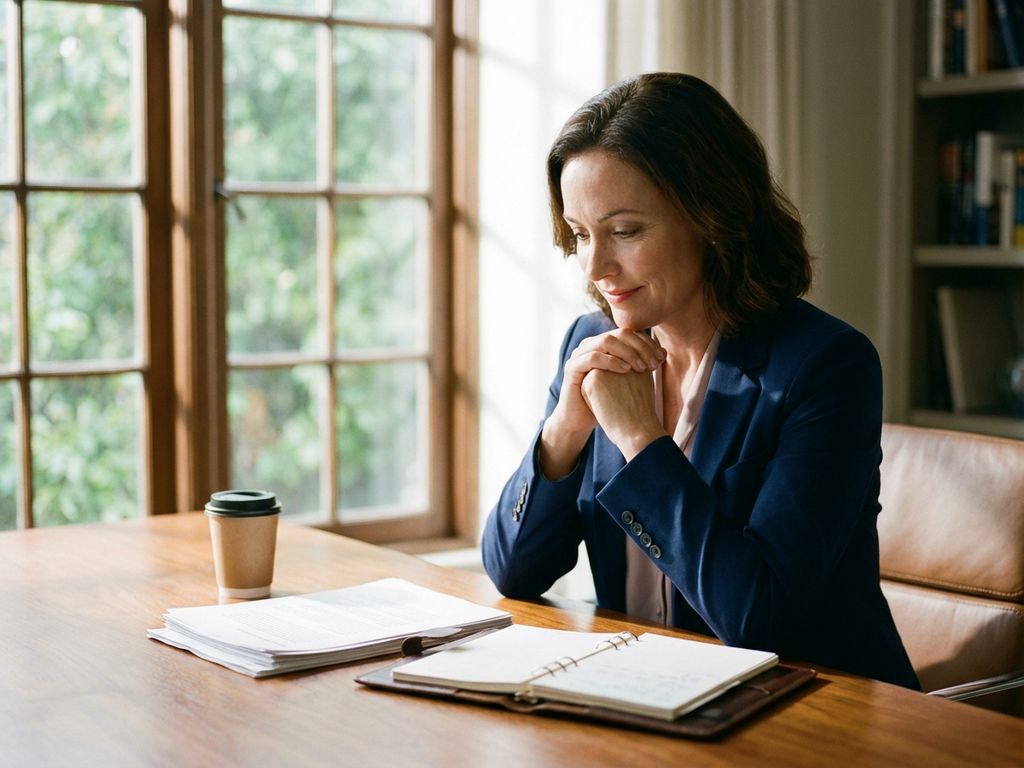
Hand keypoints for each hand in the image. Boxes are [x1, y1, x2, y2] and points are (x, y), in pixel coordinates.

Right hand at [540, 329, 664, 476]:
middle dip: (640, 347)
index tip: (662, 358)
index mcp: (603, 345)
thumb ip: (641, 364)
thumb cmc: (606, 401)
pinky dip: (611, 361)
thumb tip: (664, 352)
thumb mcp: (626, 380)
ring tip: (642, 367)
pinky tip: (626, 371)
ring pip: (606, 341)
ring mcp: (579, 354)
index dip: (647, 343)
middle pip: (619, 334)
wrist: (581, 419)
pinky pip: (592, 357)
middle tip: (654, 362)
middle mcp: (590, 344)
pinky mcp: (572, 368)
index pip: (628, 333)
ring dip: (628, 352)